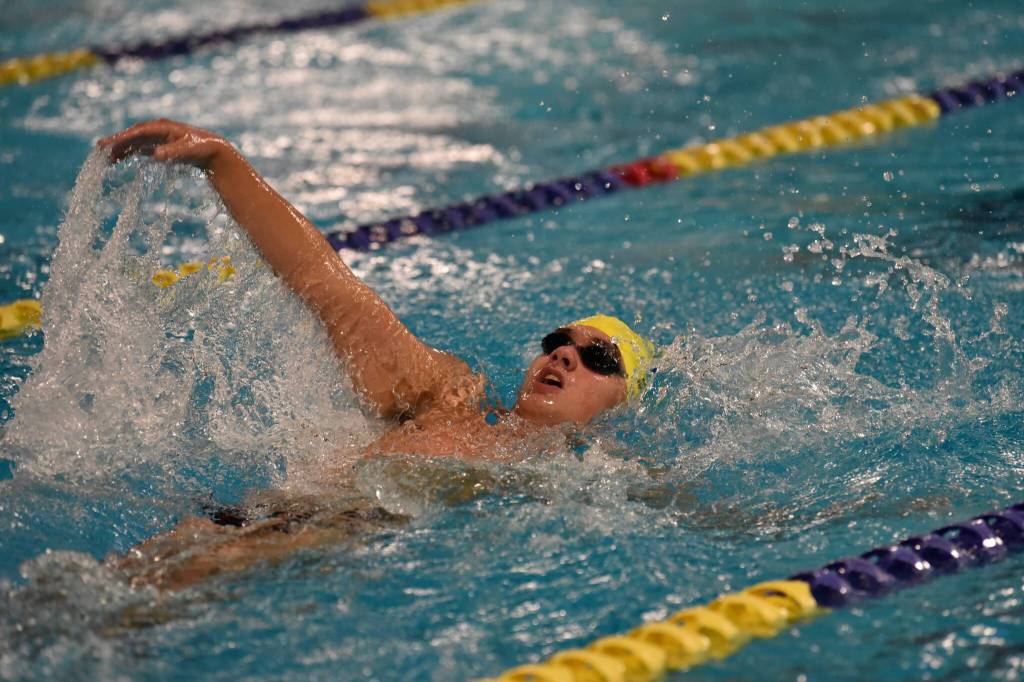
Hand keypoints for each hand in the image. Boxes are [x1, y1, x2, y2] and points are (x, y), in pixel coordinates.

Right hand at [97, 118, 231, 168]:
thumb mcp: (188, 151)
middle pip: (132, 135)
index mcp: (162, 127)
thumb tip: (155, 154)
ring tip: (107, 160)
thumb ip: (172, 152)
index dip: (121, 137)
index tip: (107, 144)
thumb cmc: (202, 148)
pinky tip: (120, 159)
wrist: (213, 149)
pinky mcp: (160, 145)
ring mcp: (158, 137)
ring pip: (135, 142)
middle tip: (99, 151)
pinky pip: (141, 147)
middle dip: (116, 142)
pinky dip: (130, 152)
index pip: (137, 132)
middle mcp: (157, 130)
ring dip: (121, 149)